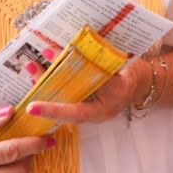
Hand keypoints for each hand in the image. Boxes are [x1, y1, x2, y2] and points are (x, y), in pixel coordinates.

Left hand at [25, 59, 150, 124]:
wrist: (140, 82)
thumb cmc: (133, 79)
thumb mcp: (122, 77)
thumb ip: (103, 74)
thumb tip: (80, 59)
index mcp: (100, 111)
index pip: (74, 113)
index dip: (53, 110)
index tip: (33, 107)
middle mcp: (88, 111)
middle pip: (61, 101)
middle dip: (44, 84)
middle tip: (31, 67)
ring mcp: (83, 102)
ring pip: (60, 93)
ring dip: (45, 77)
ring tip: (31, 62)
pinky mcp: (80, 93)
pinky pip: (64, 87)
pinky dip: (53, 75)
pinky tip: (42, 64)